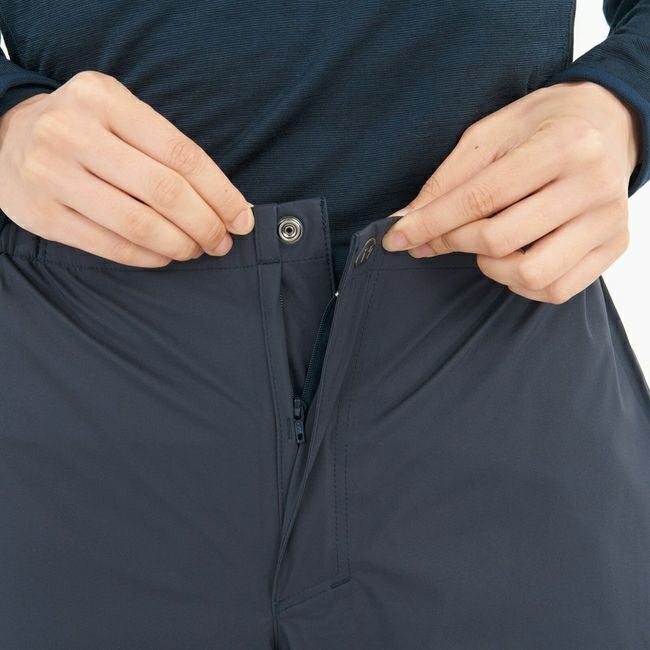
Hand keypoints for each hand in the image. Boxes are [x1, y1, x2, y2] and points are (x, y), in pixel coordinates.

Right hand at [0, 70, 253, 266]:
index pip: (181, 154)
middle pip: (164, 192)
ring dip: (181, 244)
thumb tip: (231, 203)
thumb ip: (168, 150)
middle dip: (206, 224)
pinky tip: (167, 256)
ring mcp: (51, 175)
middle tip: (222, 241)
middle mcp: (72, 132)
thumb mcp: (121, 116)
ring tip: (197, 249)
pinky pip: (112, 247)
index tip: (242, 218)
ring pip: (139, 224)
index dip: (221, 193)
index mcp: (103, 98)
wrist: (6, 138)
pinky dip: (151, 257)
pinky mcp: (42, 216)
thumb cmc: (85, 130)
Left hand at [381, 80, 640, 302]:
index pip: (481, 197)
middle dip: (455, 242)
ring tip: (487, 245)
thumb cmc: (543, 125)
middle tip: (439, 237)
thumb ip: (449, 178)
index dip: (431, 223)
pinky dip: (521, 284)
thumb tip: (406, 221)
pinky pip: (556, 290)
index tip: (397, 239)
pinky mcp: (615, 246)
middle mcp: (593, 185)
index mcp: (563, 146)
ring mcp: (609, 220)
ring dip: (492, 268)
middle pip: (502, 239)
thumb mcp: (491, 133)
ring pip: (532, 274)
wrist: (609, 122)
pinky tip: (513, 259)